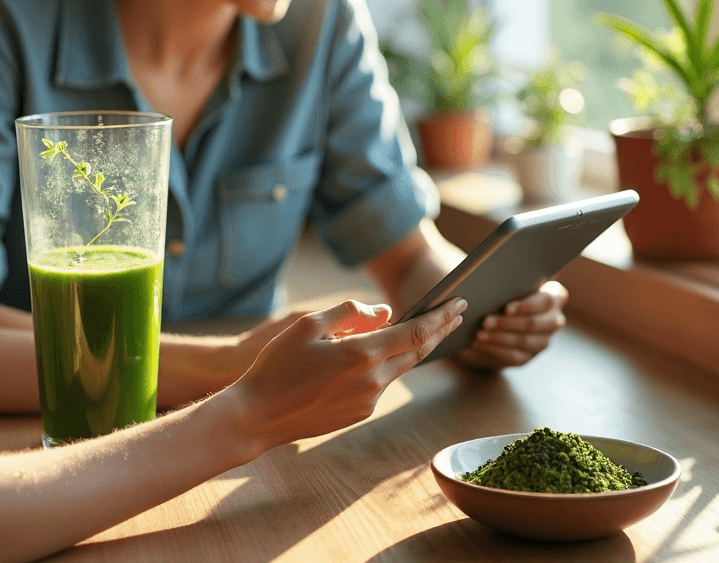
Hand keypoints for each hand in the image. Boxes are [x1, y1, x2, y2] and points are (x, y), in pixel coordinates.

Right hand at [226, 297, 465, 449]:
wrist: (258, 415)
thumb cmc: (277, 365)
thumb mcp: (308, 324)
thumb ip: (350, 312)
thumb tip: (384, 312)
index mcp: (361, 354)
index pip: (416, 332)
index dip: (442, 316)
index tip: (460, 302)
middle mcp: (372, 380)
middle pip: (417, 351)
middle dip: (439, 330)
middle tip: (455, 312)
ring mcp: (368, 401)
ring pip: (400, 368)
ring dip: (414, 348)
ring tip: (423, 329)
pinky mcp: (359, 414)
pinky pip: (381, 384)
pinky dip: (388, 366)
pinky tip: (383, 356)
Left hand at [456, 281, 566, 370]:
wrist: (499, 321)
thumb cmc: (505, 295)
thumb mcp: (509, 287)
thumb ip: (508, 284)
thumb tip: (489, 284)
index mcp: (555, 297)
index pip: (546, 301)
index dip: (526, 306)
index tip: (506, 308)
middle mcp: (554, 320)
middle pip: (534, 323)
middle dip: (507, 323)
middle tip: (485, 321)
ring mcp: (543, 341)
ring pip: (523, 341)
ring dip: (498, 337)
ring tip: (479, 333)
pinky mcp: (529, 356)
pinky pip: (514, 355)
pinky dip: (495, 349)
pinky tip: (481, 343)